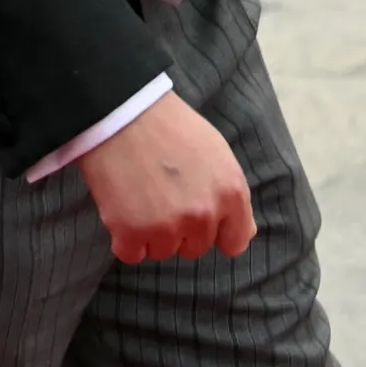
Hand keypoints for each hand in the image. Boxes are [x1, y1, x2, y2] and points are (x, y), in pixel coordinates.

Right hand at [77, 89, 253, 263]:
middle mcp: (204, 215)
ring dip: (150, 234)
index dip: (216, 233)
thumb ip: (232, 195)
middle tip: (159, 198)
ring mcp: (167, 226)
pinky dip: (125, 240)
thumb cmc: (170, 127)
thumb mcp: (217, 154)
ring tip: (138, 199)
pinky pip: (131, 254)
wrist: (121, 112)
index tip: (198, 221)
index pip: (234, 242)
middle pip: (194, 248)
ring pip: (162, 251)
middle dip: (179, 230)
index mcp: (231, 194)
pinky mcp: (130, 232)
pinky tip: (121, 211)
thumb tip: (244, 233)